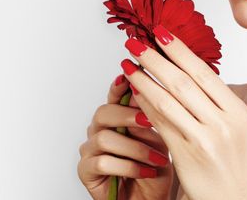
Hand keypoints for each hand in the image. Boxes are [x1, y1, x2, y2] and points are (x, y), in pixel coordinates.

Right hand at [77, 74, 173, 199]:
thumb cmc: (155, 170)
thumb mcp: (161, 140)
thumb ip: (153, 117)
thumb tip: (155, 90)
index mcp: (116, 119)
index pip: (114, 95)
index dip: (120, 85)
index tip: (129, 75)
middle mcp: (98, 130)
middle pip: (103, 112)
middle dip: (128, 115)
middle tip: (149, 122)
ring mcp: (89, 150)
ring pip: (104, 138)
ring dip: (135, 149)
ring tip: (158, 158)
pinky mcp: (86, 171)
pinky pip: (102, 162)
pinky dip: (128, 167)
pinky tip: (145, 172)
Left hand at [121, 25, 246, 199]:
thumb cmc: (234, 162)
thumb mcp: (236, 127)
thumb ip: (213, 100)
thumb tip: (184, 68)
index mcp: (238, 112)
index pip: (204, 72)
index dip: (179, 50)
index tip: (160, 33)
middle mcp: (224, 123)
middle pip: (182, 82)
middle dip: (155, 58)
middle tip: (135, 42)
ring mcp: (205, 140)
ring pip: (167, 100)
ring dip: (144, 79)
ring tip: (128, 64)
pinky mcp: (186, 155)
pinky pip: (159, 123)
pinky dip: (145, 104)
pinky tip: (134, 91)